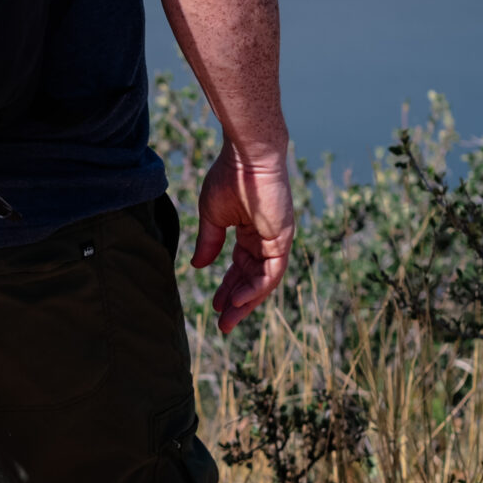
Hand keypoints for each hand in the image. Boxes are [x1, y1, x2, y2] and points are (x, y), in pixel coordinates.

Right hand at [191, 144, 292, 333]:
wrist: (246, 157)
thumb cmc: (229, 177)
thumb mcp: (212, 216)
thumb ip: (208, 242)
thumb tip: (199, 267)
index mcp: (250, 233)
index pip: (241, 268)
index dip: (228, 287)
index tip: (214, 305)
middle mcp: (266, 239)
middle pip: (253, 279)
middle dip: (237, 302)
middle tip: (223, 325)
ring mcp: (277, 240)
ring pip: (264, 281)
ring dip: (246, 302)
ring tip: (228, 319)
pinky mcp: (283, 239)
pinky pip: (272, 272)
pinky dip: (257, 288)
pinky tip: (239, 300)